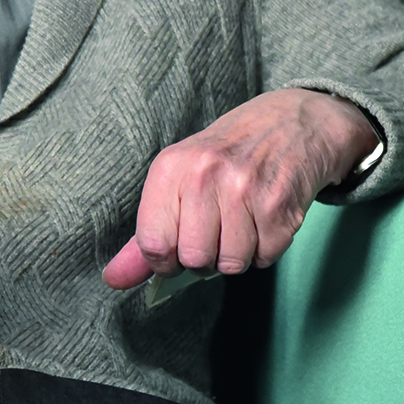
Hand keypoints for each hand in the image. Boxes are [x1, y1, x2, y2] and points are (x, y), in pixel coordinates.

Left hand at [102, 88, 378, 289]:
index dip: (165, 260)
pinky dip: (265, 249)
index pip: (153, 244)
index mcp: (170, 167)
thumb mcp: (178, 180)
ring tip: (241, 222)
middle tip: (215, 231)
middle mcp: (205, 173)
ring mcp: (246, 188)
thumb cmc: (225, 157)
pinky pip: (265, 258)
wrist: (290, 123)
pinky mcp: (281, 204)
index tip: (177, 247)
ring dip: (237, 254)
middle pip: (194, 259)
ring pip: (231, 264)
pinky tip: (264, 219)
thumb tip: (113, 280)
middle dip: (204, 258)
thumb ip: (145, 235)